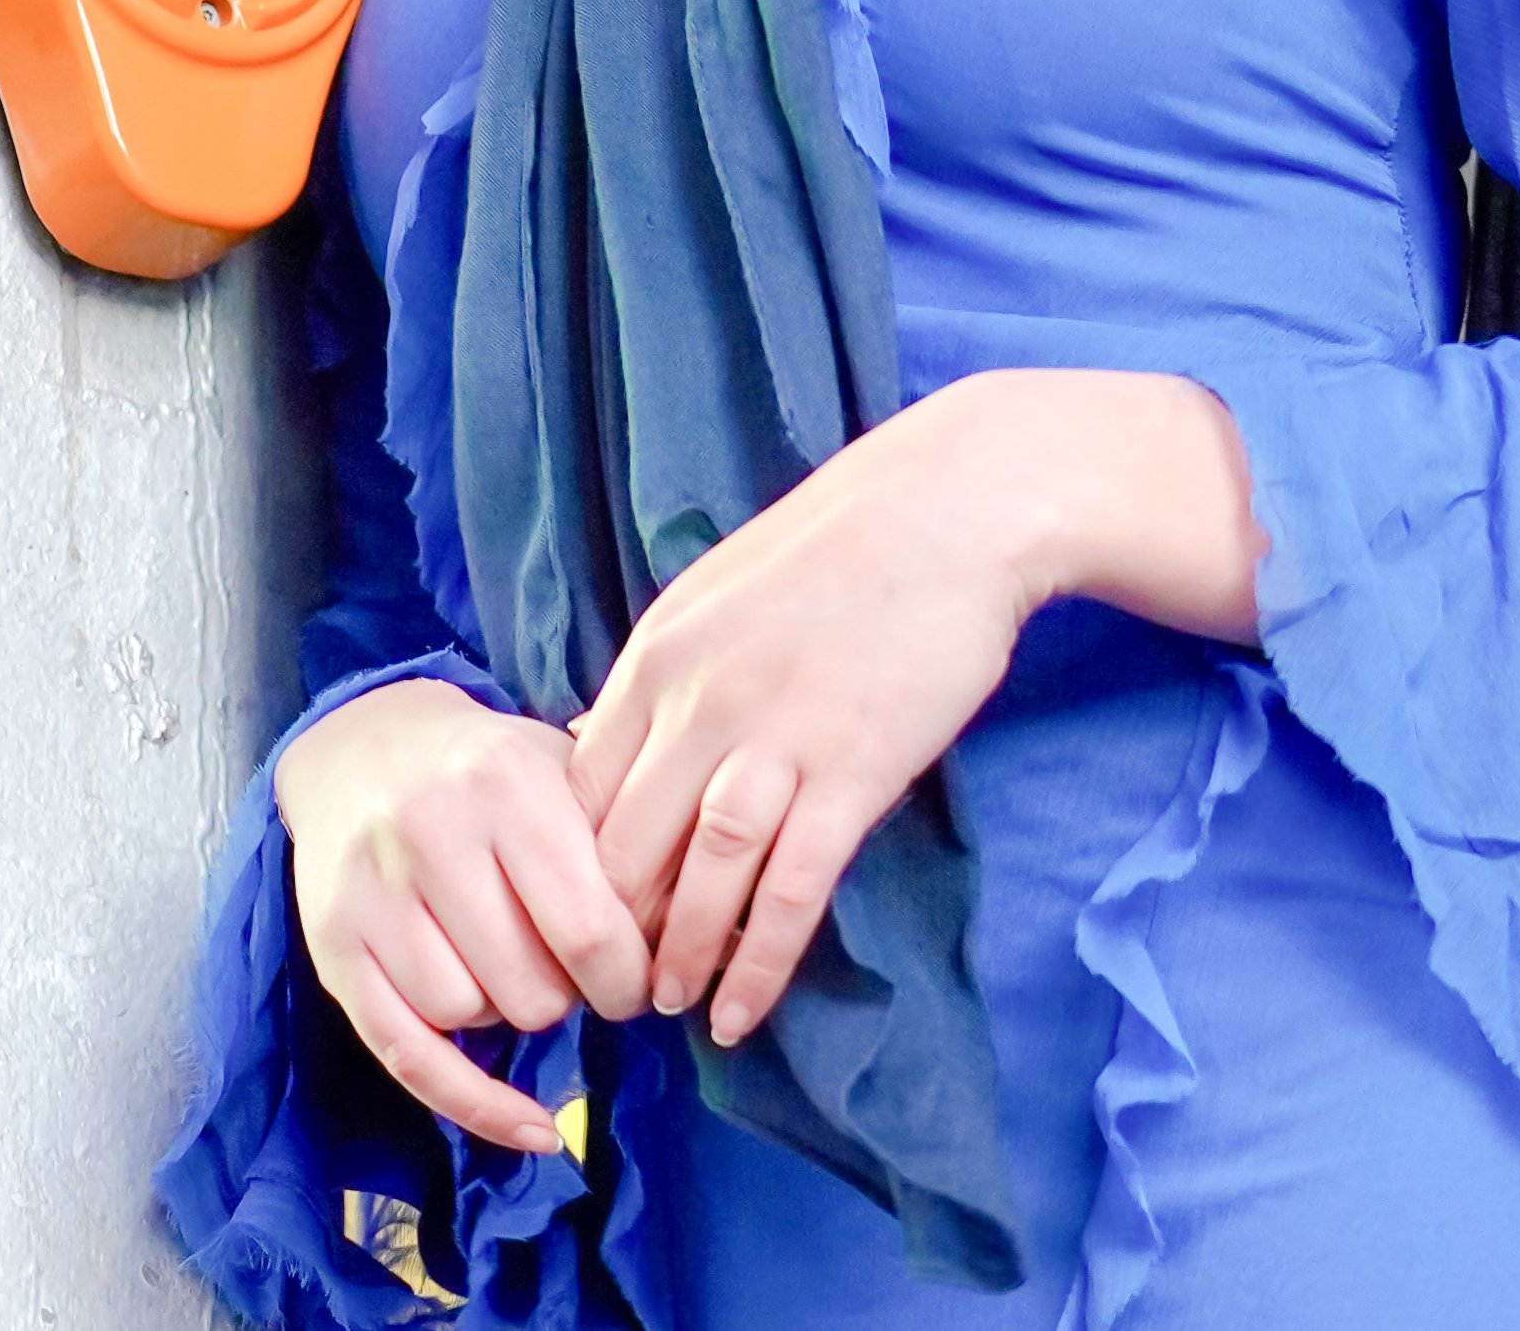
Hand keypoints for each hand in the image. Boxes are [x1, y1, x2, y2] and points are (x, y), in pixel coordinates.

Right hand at [276, 676, 650, 1151]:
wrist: (363, 746)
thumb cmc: (492, 771)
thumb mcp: (568, 773)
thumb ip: (635, 846)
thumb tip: (726, 941)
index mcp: (507, 783)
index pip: (585, 927)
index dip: (628, 980)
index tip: (643, 984)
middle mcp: (431, 832)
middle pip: (529, 987)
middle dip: (569, 997)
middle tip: (574, 974)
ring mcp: (372, 893)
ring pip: (468, 1016)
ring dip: (507, 1015)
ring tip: (511, 970)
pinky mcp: (334, 946)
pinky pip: (408, 1056)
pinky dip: (475, 1103)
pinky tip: (534, 1128)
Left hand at [567, 369, 1261, 1045]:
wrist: (955, 508)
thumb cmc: (840, 548)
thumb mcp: (714, 595)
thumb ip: (660, 676)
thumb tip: (596, 739)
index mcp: (657, 658)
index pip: (579, 790)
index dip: (564, 868)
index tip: (569, 917)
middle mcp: (700, 704)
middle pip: (623, 846)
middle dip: (604, 930)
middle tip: (603, 985)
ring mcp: (775, 741)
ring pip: (698, 878)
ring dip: (676, 956)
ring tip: (666, 1006)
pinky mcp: (852, 772)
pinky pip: (790, 890)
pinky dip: (758, 961)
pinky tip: (740, 1010)